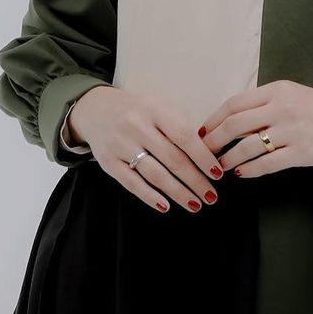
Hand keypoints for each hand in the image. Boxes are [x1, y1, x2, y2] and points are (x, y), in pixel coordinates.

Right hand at [68, 85, 224, 212]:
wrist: (95, 109)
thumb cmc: (137, 111)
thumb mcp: (158, 107)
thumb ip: (179, 126)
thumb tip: (208, 153)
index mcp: (154, 110)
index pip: (185, 136)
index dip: (203, 157)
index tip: (217, 173)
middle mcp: (137, 126)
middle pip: (172, 159)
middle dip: (195, 181)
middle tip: (211, 196)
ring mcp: (121, 145)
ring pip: (155, 174)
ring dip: (178, 192)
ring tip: (195, 203)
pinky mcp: (108, 162)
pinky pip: (132, 183)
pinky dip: (150, 196)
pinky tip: (166, 206)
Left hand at [197, 80, 312, 177]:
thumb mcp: (289, 93)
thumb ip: (262, 102)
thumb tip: (228, 118)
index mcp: (277, 91)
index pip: (235, 103)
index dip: (213, 119)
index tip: (203, 131)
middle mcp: (282, 109)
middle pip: (235, 125)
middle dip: (213, 140)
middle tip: (204, 151)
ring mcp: (291, 132)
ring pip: (246, 147)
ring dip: (227, 158)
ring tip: (219, 165)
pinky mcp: (300, 153)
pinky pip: (266, 164)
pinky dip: (249, 170)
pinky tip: (240, 172)